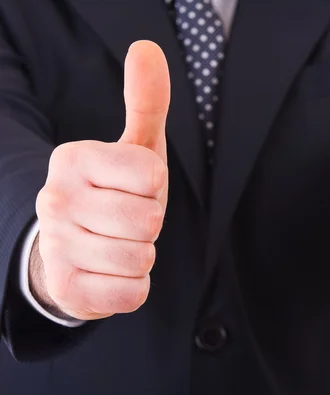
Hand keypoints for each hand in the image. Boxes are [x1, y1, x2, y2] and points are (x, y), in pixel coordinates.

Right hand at [31, 41, 170, 320]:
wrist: (75, 249)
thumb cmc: (115, 193)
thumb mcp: (134, 147)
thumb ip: (145, 101)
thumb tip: (147, 48)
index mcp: (73, 158)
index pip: (151, 175)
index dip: (155, 186)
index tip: (136, 187)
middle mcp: (56, 199)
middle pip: (148, 221)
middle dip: (149, 224)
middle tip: (128, 221)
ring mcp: (57, 246)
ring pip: (141, 258)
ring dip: (142, 255)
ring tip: (120, 244)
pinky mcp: (67, 289)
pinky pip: (132, 293)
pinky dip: (133, 286)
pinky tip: (111, 273)